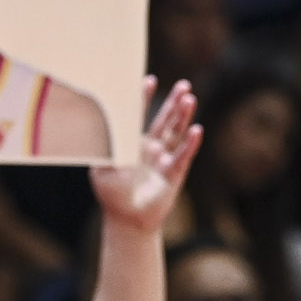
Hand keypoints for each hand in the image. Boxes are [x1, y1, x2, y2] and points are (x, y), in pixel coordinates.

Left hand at [91, 77, 201, 232]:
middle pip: (164, 119)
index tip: (149, 81)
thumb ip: (106, 148)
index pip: (139, 115)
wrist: (128, 219)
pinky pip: (183, 155)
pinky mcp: (174, 173)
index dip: (144, 98)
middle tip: (184, 85)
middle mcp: (150, 146)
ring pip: (175, 132)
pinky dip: (190, 143)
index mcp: (131, 141)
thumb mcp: (102, 167)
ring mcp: (164, 158)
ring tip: (190, 98)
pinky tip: (197, 130)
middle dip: (173, 102)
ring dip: (183, 116)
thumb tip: (106, 129)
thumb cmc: (112, 192)